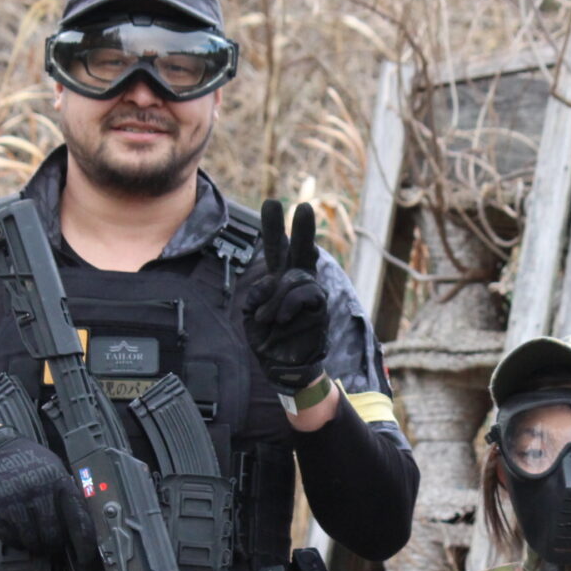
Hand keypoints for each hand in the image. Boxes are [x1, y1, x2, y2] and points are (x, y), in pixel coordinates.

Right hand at [0, 426, 96, 558]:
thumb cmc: (30, 463)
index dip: (84, 545)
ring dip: (35, 544)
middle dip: (55, 544)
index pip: (78, 520)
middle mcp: (39, 492)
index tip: (87, 559)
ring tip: (34, 535)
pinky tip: (16, 527)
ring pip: (32, 541)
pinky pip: (11, 539)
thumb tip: (83, 527)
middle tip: (53, 542)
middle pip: (53, 536)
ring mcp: (16, 503)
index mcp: (59, 482)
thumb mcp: (56, 471)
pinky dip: (16, 540)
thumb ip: (68, 496)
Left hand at [243, 199, 328, 391]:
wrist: (282, 367)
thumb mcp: (250, 313)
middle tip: (305, 206)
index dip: (273, 228)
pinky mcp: (319, 309)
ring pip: (296, 277)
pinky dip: (288, 305)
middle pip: (301, 250)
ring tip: (268, 319)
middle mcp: (297, 283)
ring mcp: (310, 294)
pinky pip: (305, 294)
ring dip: (277, 297)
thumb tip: (271, 281)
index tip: (271, 203)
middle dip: (303, 229)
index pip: (277, 250)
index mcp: (278, 280)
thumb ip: (257, 292)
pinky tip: (280, 318)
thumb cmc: (267, 340)